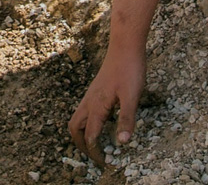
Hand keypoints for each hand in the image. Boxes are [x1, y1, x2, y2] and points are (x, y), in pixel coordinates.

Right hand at [68, 46, 144, 167]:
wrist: (125, 45)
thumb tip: (122, 142)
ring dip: (83, 134)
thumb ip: (127, 119)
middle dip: (82, 145)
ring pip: (78, 119)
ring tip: (95, 144)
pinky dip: (87, 123)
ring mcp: (91, 95)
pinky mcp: (96, 90)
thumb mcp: (132, 97)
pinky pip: (85, 111)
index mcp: (96, 106)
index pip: (90, 136)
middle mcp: (90, 102)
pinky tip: (101, 123)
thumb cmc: (129, 69)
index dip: (95, 152)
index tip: (104, 163)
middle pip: (75, 129)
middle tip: (95, 156)